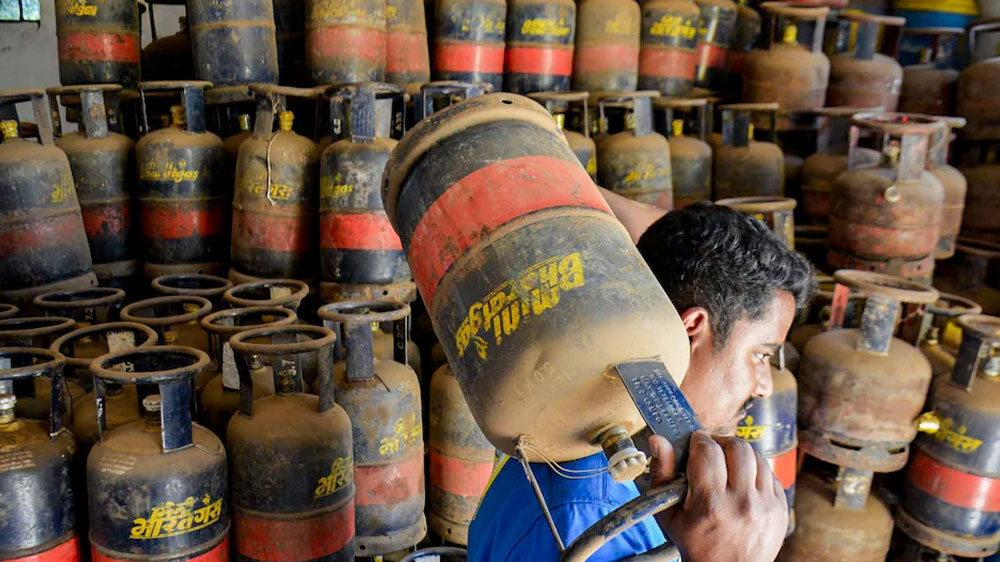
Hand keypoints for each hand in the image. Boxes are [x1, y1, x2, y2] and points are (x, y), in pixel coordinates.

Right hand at [648, 431, 787, 561]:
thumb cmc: (696, 543)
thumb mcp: (670, 513)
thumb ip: (662, 474)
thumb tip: (658, 440)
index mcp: (711, 504)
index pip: (708, 451)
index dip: (700, 441)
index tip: (695, 443)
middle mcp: (742, 503)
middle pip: (737, 447)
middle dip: (721, 443)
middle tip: (712, 451)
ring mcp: (766, 506)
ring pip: (757, 457)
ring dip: (740, 455)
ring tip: (728, 464)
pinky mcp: (780, 508)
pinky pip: (771, 474)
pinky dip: (756, 471)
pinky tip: (744, 481)